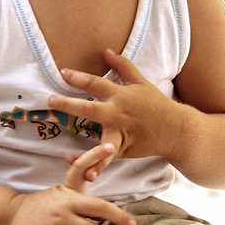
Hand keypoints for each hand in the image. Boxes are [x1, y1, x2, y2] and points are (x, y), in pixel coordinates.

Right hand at [4, 169, 135, 224]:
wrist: (8, 217)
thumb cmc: (37, 208)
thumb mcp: (56, 195)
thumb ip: (78, 200)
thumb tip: (103, 212)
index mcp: (67, 191)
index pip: (83, 171)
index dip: (95, 157)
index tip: (111, 148)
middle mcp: (65, 203)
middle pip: (99, 207)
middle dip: (119, 217)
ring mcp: (58, 220)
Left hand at [48, 49, 179, 181]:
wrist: (175, 130)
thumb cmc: (155, 103)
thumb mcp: (140, 81)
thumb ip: (122, 66)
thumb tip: (106, 50)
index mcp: (120, 95)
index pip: (95, 83)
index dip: (78, 77)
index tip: (62, 72)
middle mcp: (118, 114)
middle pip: (90, 108)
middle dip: (68, 104)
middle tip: (50, 100)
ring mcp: (120, 134)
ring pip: (100, 143)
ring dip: (85, 151)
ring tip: (68, 157)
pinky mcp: (123, 150)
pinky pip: (107, 160)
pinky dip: (96, 167)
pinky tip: (84, 174)